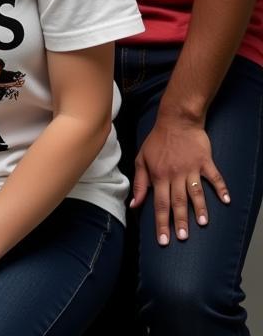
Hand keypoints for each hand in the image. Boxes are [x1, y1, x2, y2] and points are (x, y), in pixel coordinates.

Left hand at [131, 115, 229, 244]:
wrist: (176, 120)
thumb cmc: (157, 140)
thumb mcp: (142, 159)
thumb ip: (139, 182)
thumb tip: (134, 204)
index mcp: (159, 175)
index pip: (159, 203)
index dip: (161, 222)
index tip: (164, 240)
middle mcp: (175, 174)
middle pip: (177, 201)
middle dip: (180, 221)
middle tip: (183, 238)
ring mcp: (191, 168)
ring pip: (196, 192)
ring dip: (199, 208)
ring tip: (202, 223)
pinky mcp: (205, 162)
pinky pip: (214, 177)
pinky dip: (221, 188)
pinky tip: (226, 200)